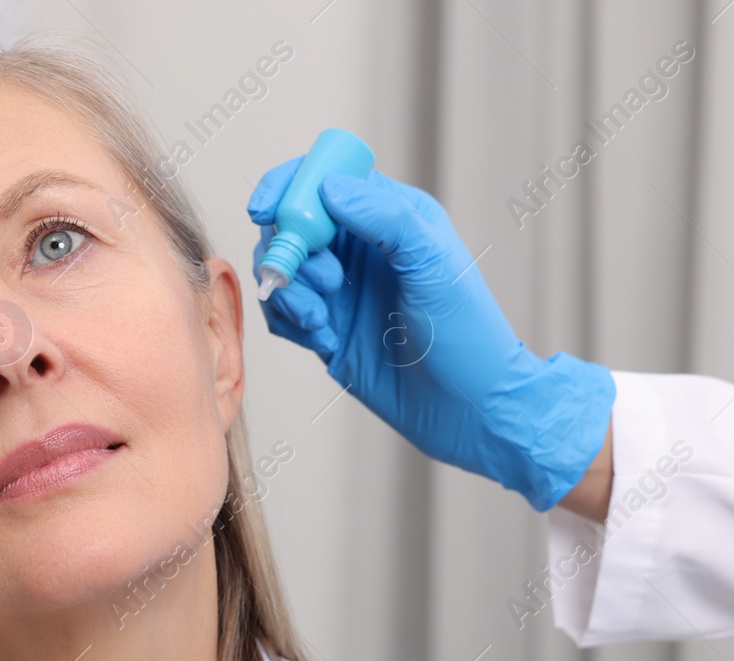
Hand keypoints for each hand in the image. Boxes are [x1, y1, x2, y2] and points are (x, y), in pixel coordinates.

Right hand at [247, 160, 614, 510]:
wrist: (466, 408)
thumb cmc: (467, 334)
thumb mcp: (433, 265)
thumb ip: (383, 219)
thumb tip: (329, 187)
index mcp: (389, 216)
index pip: (325, 180)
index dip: (289, 188)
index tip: (266, 211)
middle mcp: (360, 247)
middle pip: (291, 224)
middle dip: (290, 250)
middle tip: (326, 285)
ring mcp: (340, 289)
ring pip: (281, 269)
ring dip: (289, 291)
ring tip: (320, 320)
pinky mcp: (326, 328)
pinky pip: (282, 312)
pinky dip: (289, 322)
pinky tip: (323, 339)